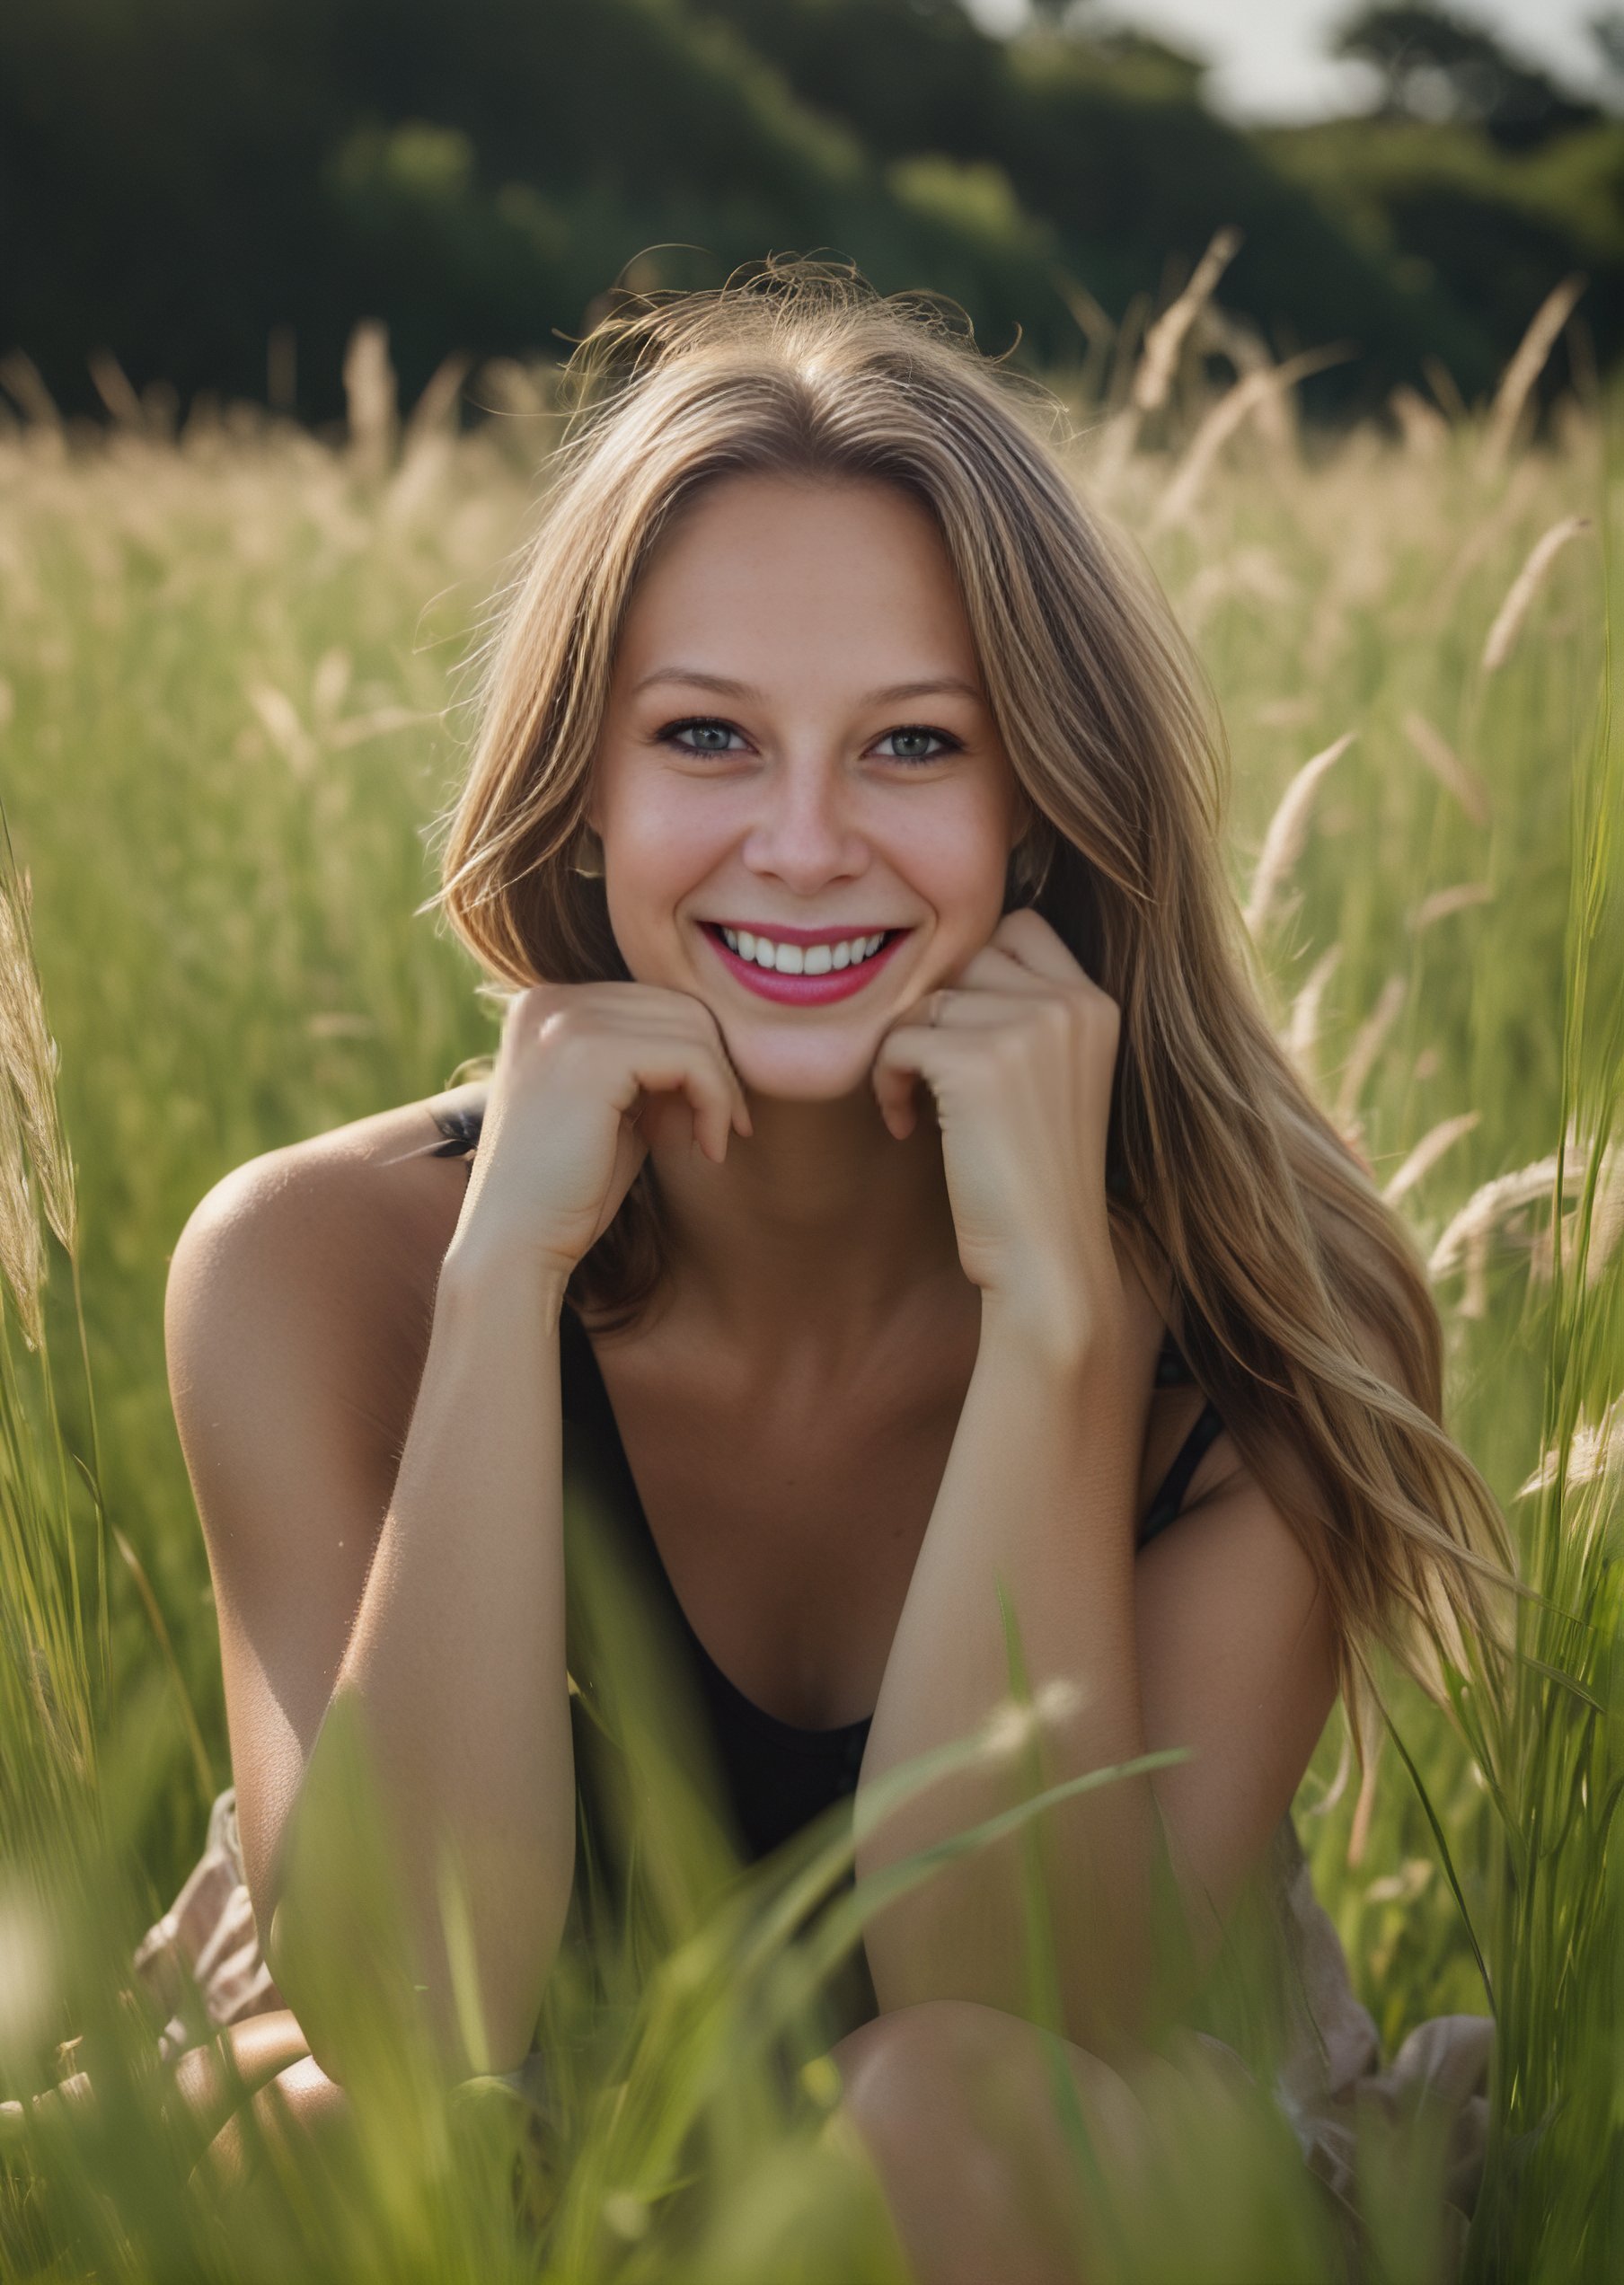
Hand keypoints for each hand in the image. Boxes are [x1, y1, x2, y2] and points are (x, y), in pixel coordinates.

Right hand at [453, 981, 750, 1282]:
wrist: (513, 1244)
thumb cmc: (568, 1189)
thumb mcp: (614, 1109)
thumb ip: (651, 1067)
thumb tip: (719, 1043)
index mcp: (546, 1006)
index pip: (654, 999)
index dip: (697, 1055)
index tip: (713, 1114)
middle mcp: (549, 1001)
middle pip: (678, 1004)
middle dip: (717, 1067)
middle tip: (725, 1129)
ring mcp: (565, 1023)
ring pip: (692, 1027)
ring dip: (722, 1089)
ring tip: (713, 1141)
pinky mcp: (592, 1055)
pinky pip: (691, 1058)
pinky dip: (716, 1102)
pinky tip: (707, 1148)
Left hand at [871, 910, 1129, 1356]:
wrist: (1046, 1258)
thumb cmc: (1036, 1180)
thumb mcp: (1056, 1080)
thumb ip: (1028, 1017)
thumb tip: (950, 970)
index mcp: (1098, 1004)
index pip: (1022, 928)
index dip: (977, 971)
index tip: (960, 1035)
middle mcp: (1071, 1003)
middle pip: (967, 958)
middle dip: (938, 1012)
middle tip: (929, 1074)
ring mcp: (1027, 1027)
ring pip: (927, 1001)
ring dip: (905, 1050)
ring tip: (915, 1108)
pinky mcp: (977, 1061)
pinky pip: (899, 1040)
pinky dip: (887, 1081)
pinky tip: (905, 1125)